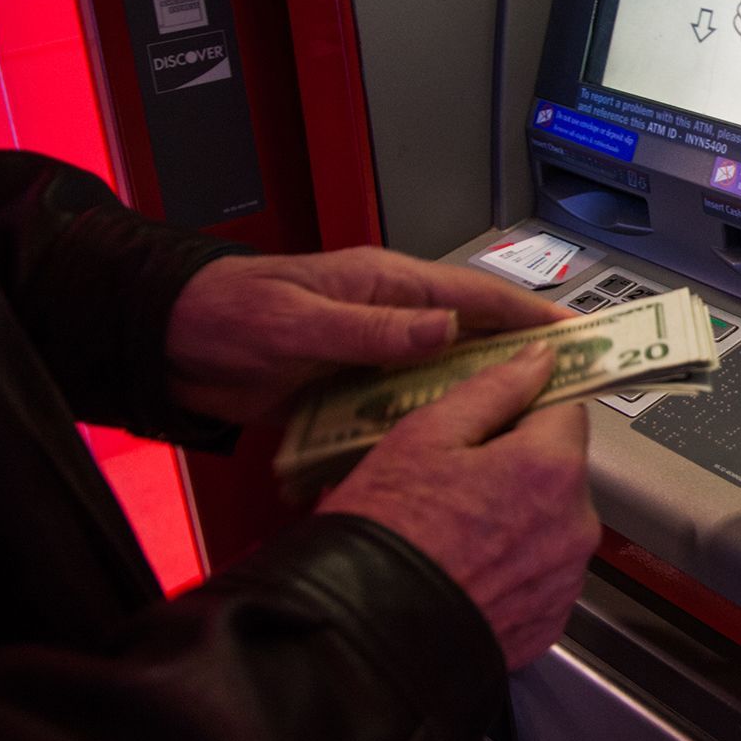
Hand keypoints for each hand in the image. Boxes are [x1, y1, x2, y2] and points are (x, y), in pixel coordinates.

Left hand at [167, 246, 571, 422]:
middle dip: (520, 360)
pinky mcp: (348, 389)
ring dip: (474, 401)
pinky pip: (401, 409)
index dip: (529, 314)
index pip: (474, 296)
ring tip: (520, 432)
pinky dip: (424, 429)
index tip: (576, 332)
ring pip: (441, 377)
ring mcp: (370, 353)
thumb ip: (370, 328)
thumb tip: (443, 328)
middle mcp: (386, 316)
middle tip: (568, 388)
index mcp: (384, 283)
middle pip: (470, 337)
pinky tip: (444, 457)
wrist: (165, 344)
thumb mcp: (297, 321)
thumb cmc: (222, 314)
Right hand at [322, 343, 600, 667]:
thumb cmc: (385, 534)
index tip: (494, 417)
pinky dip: (513, 566)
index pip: (565, 409)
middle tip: (453, 480)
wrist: (362, 641)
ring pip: (551, 522)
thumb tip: (539, 359)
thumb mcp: (424, 436)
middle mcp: (576, 524)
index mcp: (552, 468)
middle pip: (559, 469)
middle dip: (517, 466)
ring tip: (454, 530)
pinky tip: (466, 567)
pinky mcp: (550, 619)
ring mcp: (566, 578)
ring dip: (517, 518)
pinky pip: (541, 573)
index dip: (524, 407)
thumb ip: (493, 390)